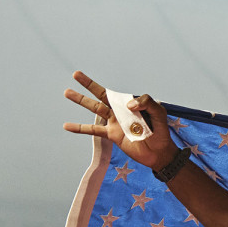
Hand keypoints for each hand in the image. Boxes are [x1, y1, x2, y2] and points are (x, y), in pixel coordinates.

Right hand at [63, 71, 178, 169]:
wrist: (160, 153)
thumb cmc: (161, 132)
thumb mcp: (159, 113)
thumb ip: (147, 103)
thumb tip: (127, 105)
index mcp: (131, 104)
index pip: (122, 94)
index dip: (127, 100)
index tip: (132, 108)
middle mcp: (121, 111)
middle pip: (101, 95)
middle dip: (88, 84)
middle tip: (75, 74)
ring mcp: (115, 122)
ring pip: (95, 108)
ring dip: (80, 100)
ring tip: (66, 92)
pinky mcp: (112, 134)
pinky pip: (93, 130)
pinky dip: (79, 128)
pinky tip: (66, 125)